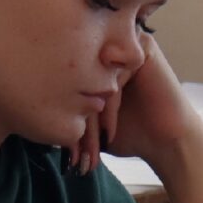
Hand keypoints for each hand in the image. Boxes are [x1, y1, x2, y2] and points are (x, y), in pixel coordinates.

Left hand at [76, 35, 202, 202]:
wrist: (169, 141)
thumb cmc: (131, 133)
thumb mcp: (91, 126)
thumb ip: (67, 115)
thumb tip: (34, 121)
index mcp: (92, 60)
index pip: (68, 85)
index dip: (66, 122)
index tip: (68, 156)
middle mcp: (107, 47)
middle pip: (80, 82)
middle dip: (77, 125)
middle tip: (76, 157)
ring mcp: (125, 45)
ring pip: (95, 83)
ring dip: (91, 123)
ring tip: (90, 151)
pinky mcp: (143, 49)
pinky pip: (114, 78)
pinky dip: (110, 109)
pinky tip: (110, 133)